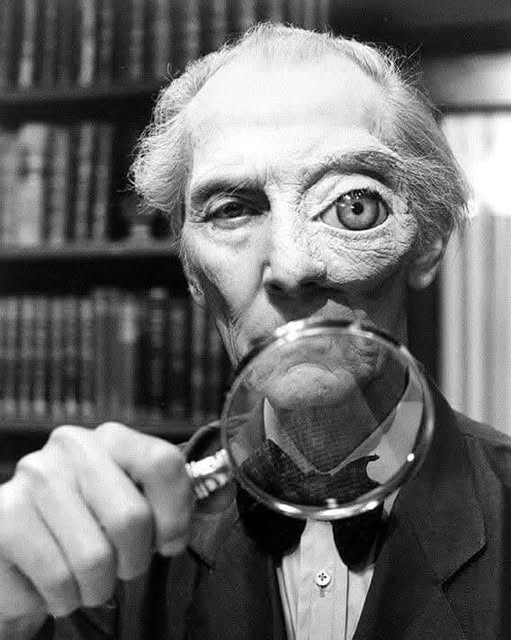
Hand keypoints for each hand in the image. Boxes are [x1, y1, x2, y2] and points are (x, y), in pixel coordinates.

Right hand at [0, 422, 193, 624]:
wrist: (18, 551)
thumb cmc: (86, 525)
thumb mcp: (130, 500)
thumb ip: (172, 495)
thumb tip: (223, 490)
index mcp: (110, 437)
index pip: (163, 463)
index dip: (176, 513)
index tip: (170, 540)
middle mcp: (70, 447)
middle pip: (131, 519)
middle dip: (133, 560)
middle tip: (121, 565)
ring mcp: (32, 481)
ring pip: (94, 560)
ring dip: (97, 586)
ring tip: (84, 576)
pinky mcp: (3, 522)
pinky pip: (57, 582)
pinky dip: (63, 599)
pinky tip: (53, 583)